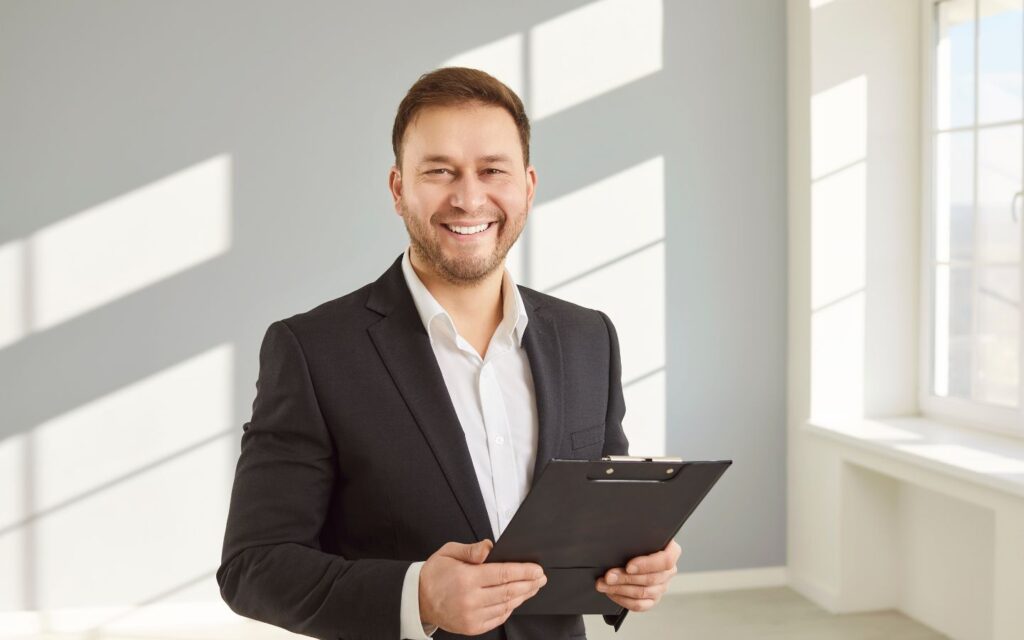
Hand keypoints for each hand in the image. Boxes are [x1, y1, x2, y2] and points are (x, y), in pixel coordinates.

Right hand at [418, 539, 546, 634]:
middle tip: (541, 578)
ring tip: (532, 588)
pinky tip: (515, 600)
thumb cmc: (435, 574)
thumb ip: (472, 549)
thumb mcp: (449, 552)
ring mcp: (472, 616)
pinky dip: (509, 608)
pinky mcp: (472, 627)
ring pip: (506, 605)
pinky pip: (498, 618)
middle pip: (509, 591)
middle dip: (529, 584)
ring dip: (522, 596)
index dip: (524, 572)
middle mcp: (470, 600)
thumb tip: (490, 547)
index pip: (503, 574)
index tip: (537, 570)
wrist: (418, 599)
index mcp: (466, 579)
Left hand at [595, 539, 680, 611]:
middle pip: (650, 579)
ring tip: (603, 584)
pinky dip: (623, 600)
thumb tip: (620, 538)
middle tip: (608, 576)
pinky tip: (611, 593)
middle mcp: (669, 571)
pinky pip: (640, 605)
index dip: (647, 565)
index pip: (666, 560)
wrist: (632, 551)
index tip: (628, 566)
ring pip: (643, 593)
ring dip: (619, 589)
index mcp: (671, 551)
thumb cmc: (636, 540)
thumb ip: (635, 537)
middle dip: (625, 578)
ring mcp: (662, 587)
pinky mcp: (653, 599)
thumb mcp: (638, 535)